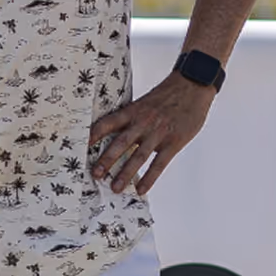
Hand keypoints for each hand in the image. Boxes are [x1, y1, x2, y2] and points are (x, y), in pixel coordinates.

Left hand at [87, 75, 213, 194]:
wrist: (193, 85)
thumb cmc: (168, 94)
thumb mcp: (145, 101)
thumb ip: (133, 116)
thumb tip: (118, 133)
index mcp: (134, 111)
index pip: (109, 122)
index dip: (94, 133)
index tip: (82, 144)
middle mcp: (143, 122)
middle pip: (121, 143)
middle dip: (106, 160)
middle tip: (95, 174)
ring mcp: (159, 133)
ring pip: (138, 156)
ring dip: (125, 174)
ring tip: (115, 188)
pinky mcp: (174, 142)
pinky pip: (159, 164)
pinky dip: (150, 178)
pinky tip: (141, 190)